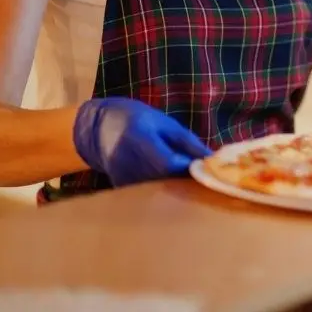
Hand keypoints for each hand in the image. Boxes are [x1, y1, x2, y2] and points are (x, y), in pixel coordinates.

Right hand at [72, 97, 212, 187]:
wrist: (100, 127)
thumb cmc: (137, 119)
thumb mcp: (165, 123)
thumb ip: (188, 142)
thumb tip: (211, 159)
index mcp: (140, 138)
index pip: (168, 163)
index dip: (188, 168)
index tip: (203, 167)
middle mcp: (127, 160)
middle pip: (164, 179)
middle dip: (184, 179)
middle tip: (197, 173)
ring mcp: (120, 176)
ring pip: (156, 189)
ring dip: (173, 185)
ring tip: (181, 175)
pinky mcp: (120, 187)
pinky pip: (146, 192)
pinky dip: (160, 188)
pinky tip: (165, 179)